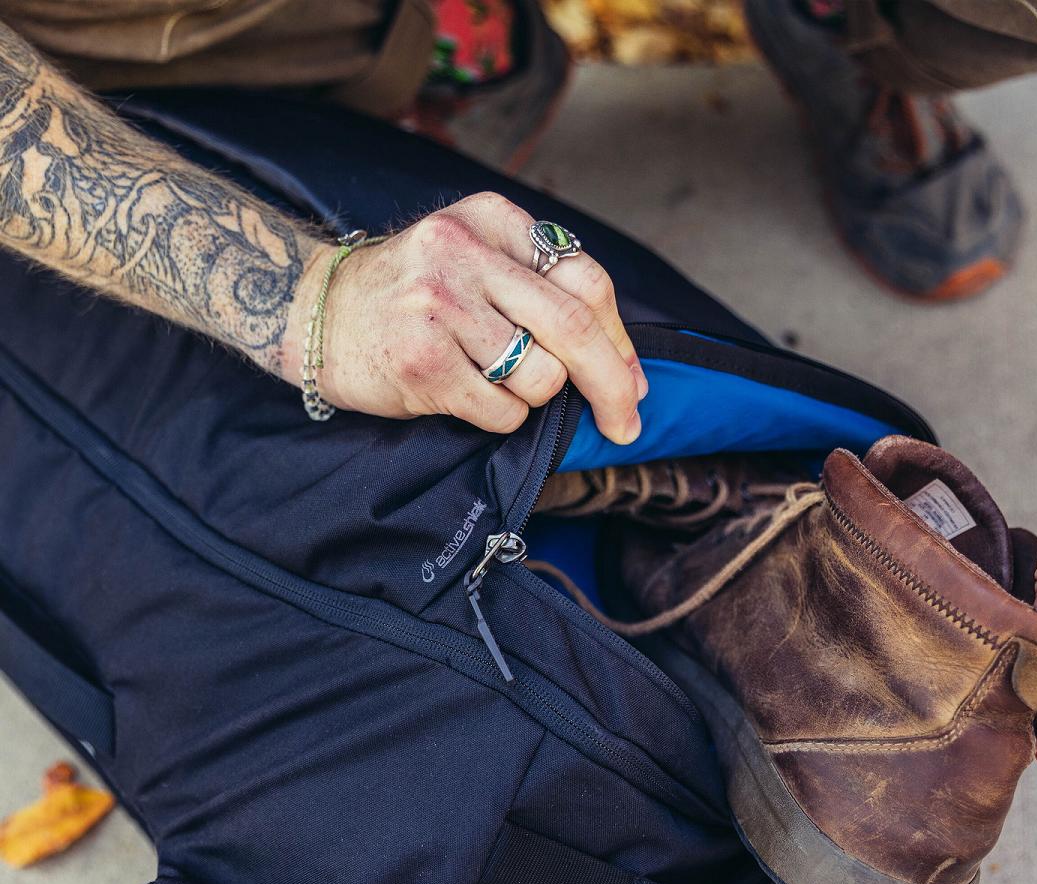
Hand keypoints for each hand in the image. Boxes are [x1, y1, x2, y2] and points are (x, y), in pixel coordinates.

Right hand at [280, 193, 645, 443]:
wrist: (316, 313)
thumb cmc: (412, 297)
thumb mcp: (473, 258)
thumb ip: (539, 287)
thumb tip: (624, 364)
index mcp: (489, 220)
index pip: (585, 279)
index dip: (620, 339)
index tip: (633, 382)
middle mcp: (463, 254)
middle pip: (574, 326)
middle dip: (613, 385)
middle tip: (627, 423)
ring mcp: (439, 307)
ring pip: (540, 377)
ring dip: (532, 396)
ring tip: (490, 379)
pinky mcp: (421, 362)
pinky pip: (502, 411)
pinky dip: (499, 417)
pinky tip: (464, 395)